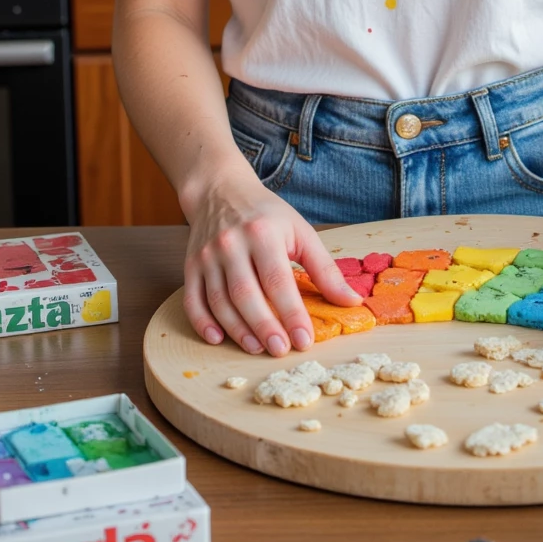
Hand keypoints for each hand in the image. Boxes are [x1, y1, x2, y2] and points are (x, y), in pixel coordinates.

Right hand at [183, 171, 360, 357]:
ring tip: (257, 348)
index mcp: (263, 233)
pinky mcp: (191, 265)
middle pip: (246, 294)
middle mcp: (232, 244)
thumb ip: (324, 268)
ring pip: (220, 301)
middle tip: (281, 350)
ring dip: (238, 330)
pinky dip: (203, 323)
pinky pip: (193, 300)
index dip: (292, 313)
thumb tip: (351, 301)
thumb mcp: (300, 231)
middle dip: (264, 326)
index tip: (304, 340)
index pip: (278, 280)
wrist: (220, 190)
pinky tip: (218, 339)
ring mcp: (208, 256)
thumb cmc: (266, 214)